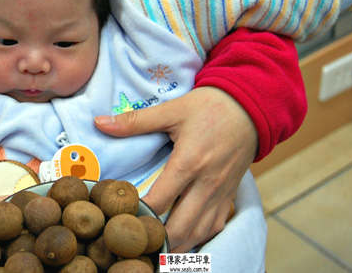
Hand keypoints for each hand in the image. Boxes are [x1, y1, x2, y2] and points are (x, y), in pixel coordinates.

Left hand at [95, 87, 256, 251]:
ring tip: (158, 246)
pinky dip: (200, 235)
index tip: (121, 215)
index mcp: (188, 163)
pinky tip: (185, 236)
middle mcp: (207, 183)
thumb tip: (99, 123)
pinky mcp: (231, 194)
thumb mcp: (172, 110)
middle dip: (158, 239)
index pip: (160, 202)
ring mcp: (221, 192)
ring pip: (200, 232)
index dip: (139, 214)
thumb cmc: (209, 106)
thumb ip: (135, 121)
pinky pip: (217, 225)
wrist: (251, 106)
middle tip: (137, 239)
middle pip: (181, 228)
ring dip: (179, 243)